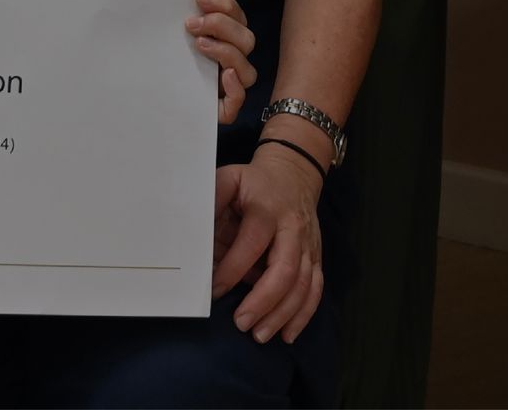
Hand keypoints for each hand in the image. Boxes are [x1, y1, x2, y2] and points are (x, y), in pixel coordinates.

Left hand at [187, 0, 255, 124]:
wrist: (158, 93)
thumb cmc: (179, 57)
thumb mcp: (192, 27)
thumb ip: (213, 3)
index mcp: (229, 40)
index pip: (239, 18)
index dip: (224, 4)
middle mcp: (235, 62)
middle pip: (246, 41)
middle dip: (221, 27)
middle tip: (193, 24)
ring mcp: (232, 86)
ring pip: (247, 71)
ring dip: (226, 52)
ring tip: (200, 45)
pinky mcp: (224, 108)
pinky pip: (239, 100)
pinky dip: (235, 87)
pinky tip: (224, 76)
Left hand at [212, 151, 324, 344]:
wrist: (293, 173)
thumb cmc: (253, 182)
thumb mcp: (229, 179)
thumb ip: (211, 201)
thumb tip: (191, 231)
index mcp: (266, 208)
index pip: (252, 242)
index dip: (233, 268)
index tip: (214, 290)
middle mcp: (291, 228)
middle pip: (285, 268)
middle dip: (264, 300)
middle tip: (241, 323)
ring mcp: (308, 244)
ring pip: (304, 284)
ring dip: (283, 314)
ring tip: (260, 334)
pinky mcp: (316, 256)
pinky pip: (316, 288)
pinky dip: (304, 314)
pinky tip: (288, 334)